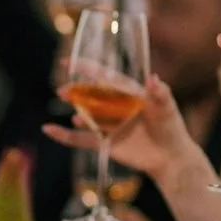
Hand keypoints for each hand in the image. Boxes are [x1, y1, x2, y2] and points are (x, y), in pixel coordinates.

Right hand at [44, 76, 201, 185]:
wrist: (171, 157)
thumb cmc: (171, 128)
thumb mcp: (167, 108)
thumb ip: (160, 93)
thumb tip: (154, 79)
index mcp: (128, 93)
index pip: (105, 78)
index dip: (87, 69)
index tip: (69, 62)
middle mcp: (115, 107)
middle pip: (91, 95)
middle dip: (76, 91)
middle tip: (62, 90)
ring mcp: (108, 125)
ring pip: (85, 115)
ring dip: (75, 111)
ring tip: (70, 108)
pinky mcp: (104, 142)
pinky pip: (80, 139)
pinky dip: (64, 136)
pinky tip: (49, 130)